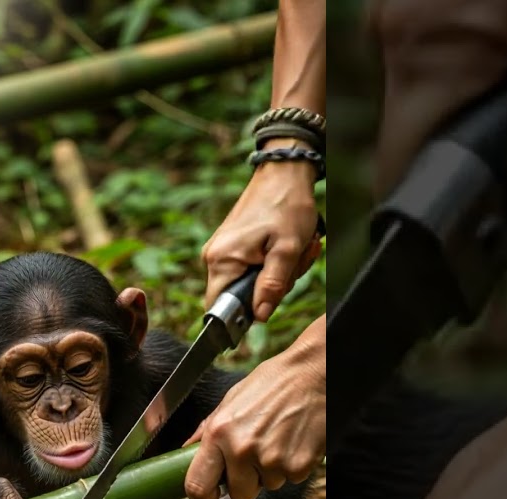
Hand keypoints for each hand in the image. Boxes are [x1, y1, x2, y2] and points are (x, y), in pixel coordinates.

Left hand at [184, 316, 325, 498]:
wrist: (314, 374)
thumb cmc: (273, 382)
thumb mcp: (232, 400)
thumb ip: (208, 429)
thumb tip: (186, 450)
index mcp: (219, 432)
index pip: (197, 486)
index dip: (203, 497)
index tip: (210, 495)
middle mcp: (242, 449)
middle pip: (238, 494)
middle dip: (246, 482)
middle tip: (255, 456)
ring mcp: (272, 460)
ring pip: (267, 485)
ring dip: (272, 470)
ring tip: (279, 438)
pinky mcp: (298, 466)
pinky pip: (290, 478)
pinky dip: (293, 465)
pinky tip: (294, 440)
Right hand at [201, 140, 321, 321]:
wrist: (283, 173)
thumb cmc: (287, 206)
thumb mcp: (287, 250)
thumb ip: (272, 286)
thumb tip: (259, 316)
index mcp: (222, 260)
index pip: (218, 308)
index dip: (242, 315)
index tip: (268, 299)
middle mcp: (214, 256)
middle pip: (238, 297)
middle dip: (270, 288)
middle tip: (292, 264)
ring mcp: (221, 250)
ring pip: (247, 282)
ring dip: (275, 274)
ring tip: (292, 250)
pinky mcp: (231, 245)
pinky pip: (248, 268)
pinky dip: (270, 263)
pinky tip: (284, 247)